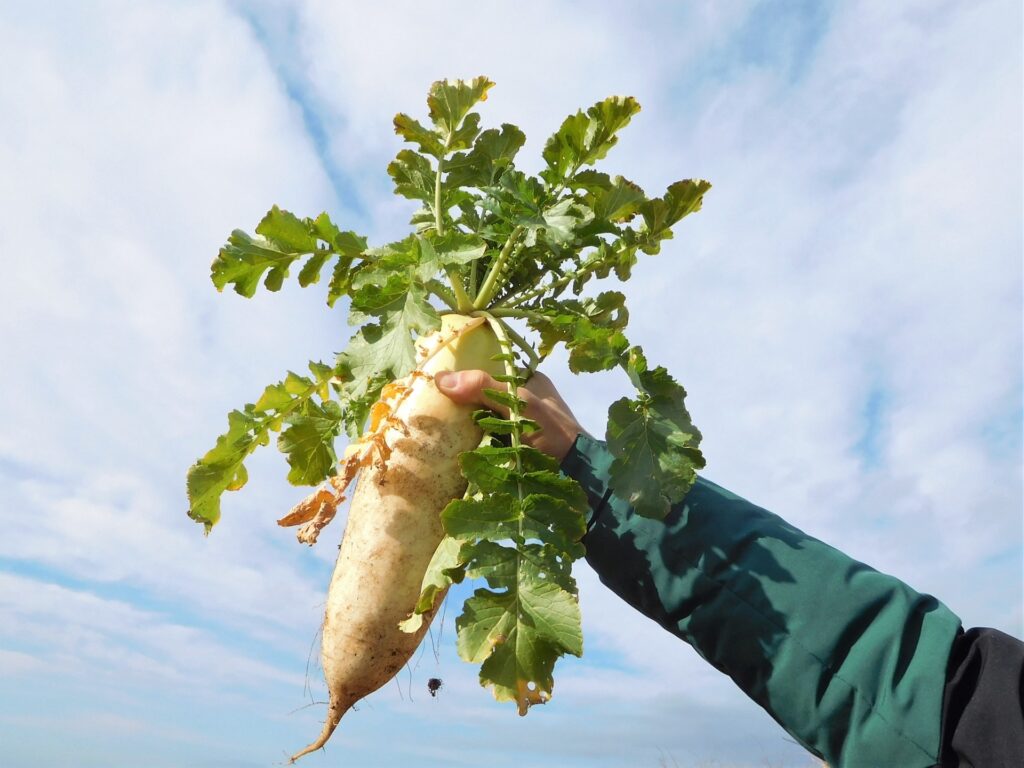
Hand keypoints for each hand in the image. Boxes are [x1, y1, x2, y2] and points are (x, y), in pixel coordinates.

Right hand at [434, 369, 584, 460]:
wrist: (575, 472)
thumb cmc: (551, 431)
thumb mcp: (516, 404)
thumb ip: (483, 389)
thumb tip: (442, 378)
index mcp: (529, 380)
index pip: (492, 368)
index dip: (469, 371)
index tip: (442, 378)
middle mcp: (523, 399)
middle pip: (485, 393)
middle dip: (464, 399)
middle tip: (434, 402)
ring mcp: (518, 424)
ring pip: (484, 416)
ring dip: (466, 421)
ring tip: (436, 421)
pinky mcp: (514, 446)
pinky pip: (486, 437)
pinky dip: (473, 439)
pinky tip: (453, 441)